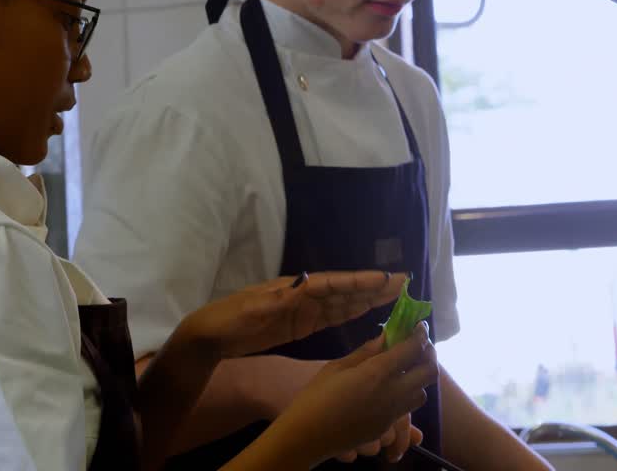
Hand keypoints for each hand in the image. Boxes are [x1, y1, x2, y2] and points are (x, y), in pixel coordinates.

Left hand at [178, 271, 405, 359]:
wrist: (212, 336)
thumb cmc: (229, 320)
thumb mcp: (253, 309)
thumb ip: (281, 299)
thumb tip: (308, 282)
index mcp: (294, 288)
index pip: (333, 283)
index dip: (360, 281)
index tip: (386, 279)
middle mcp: (304, 294)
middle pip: (344, 289)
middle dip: (373, 286)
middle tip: (404, 282)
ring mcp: (304, 309)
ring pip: (342, 301)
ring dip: (367, 297)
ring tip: (394, 293)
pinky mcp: (301, 324)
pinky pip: (332, 316)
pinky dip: (350, 311)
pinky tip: (366, 309)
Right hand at [272, 322, 437, 465]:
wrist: (307, 436)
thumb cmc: (315, 396)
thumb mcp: (337, 367)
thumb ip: (365, 352)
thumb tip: (386, 337)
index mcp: (376, 374)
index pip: (412, 350)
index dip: (420, 335)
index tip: (419, 326)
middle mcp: (392, 394)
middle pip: (429, 372)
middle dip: (429, 354)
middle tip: (419, 345)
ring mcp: (392, 414)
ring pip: (423, 393)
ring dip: (420, 377)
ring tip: (405, 368)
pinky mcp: (387, 427)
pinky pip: (407, 409)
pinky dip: (407, 394)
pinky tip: (389, 389)